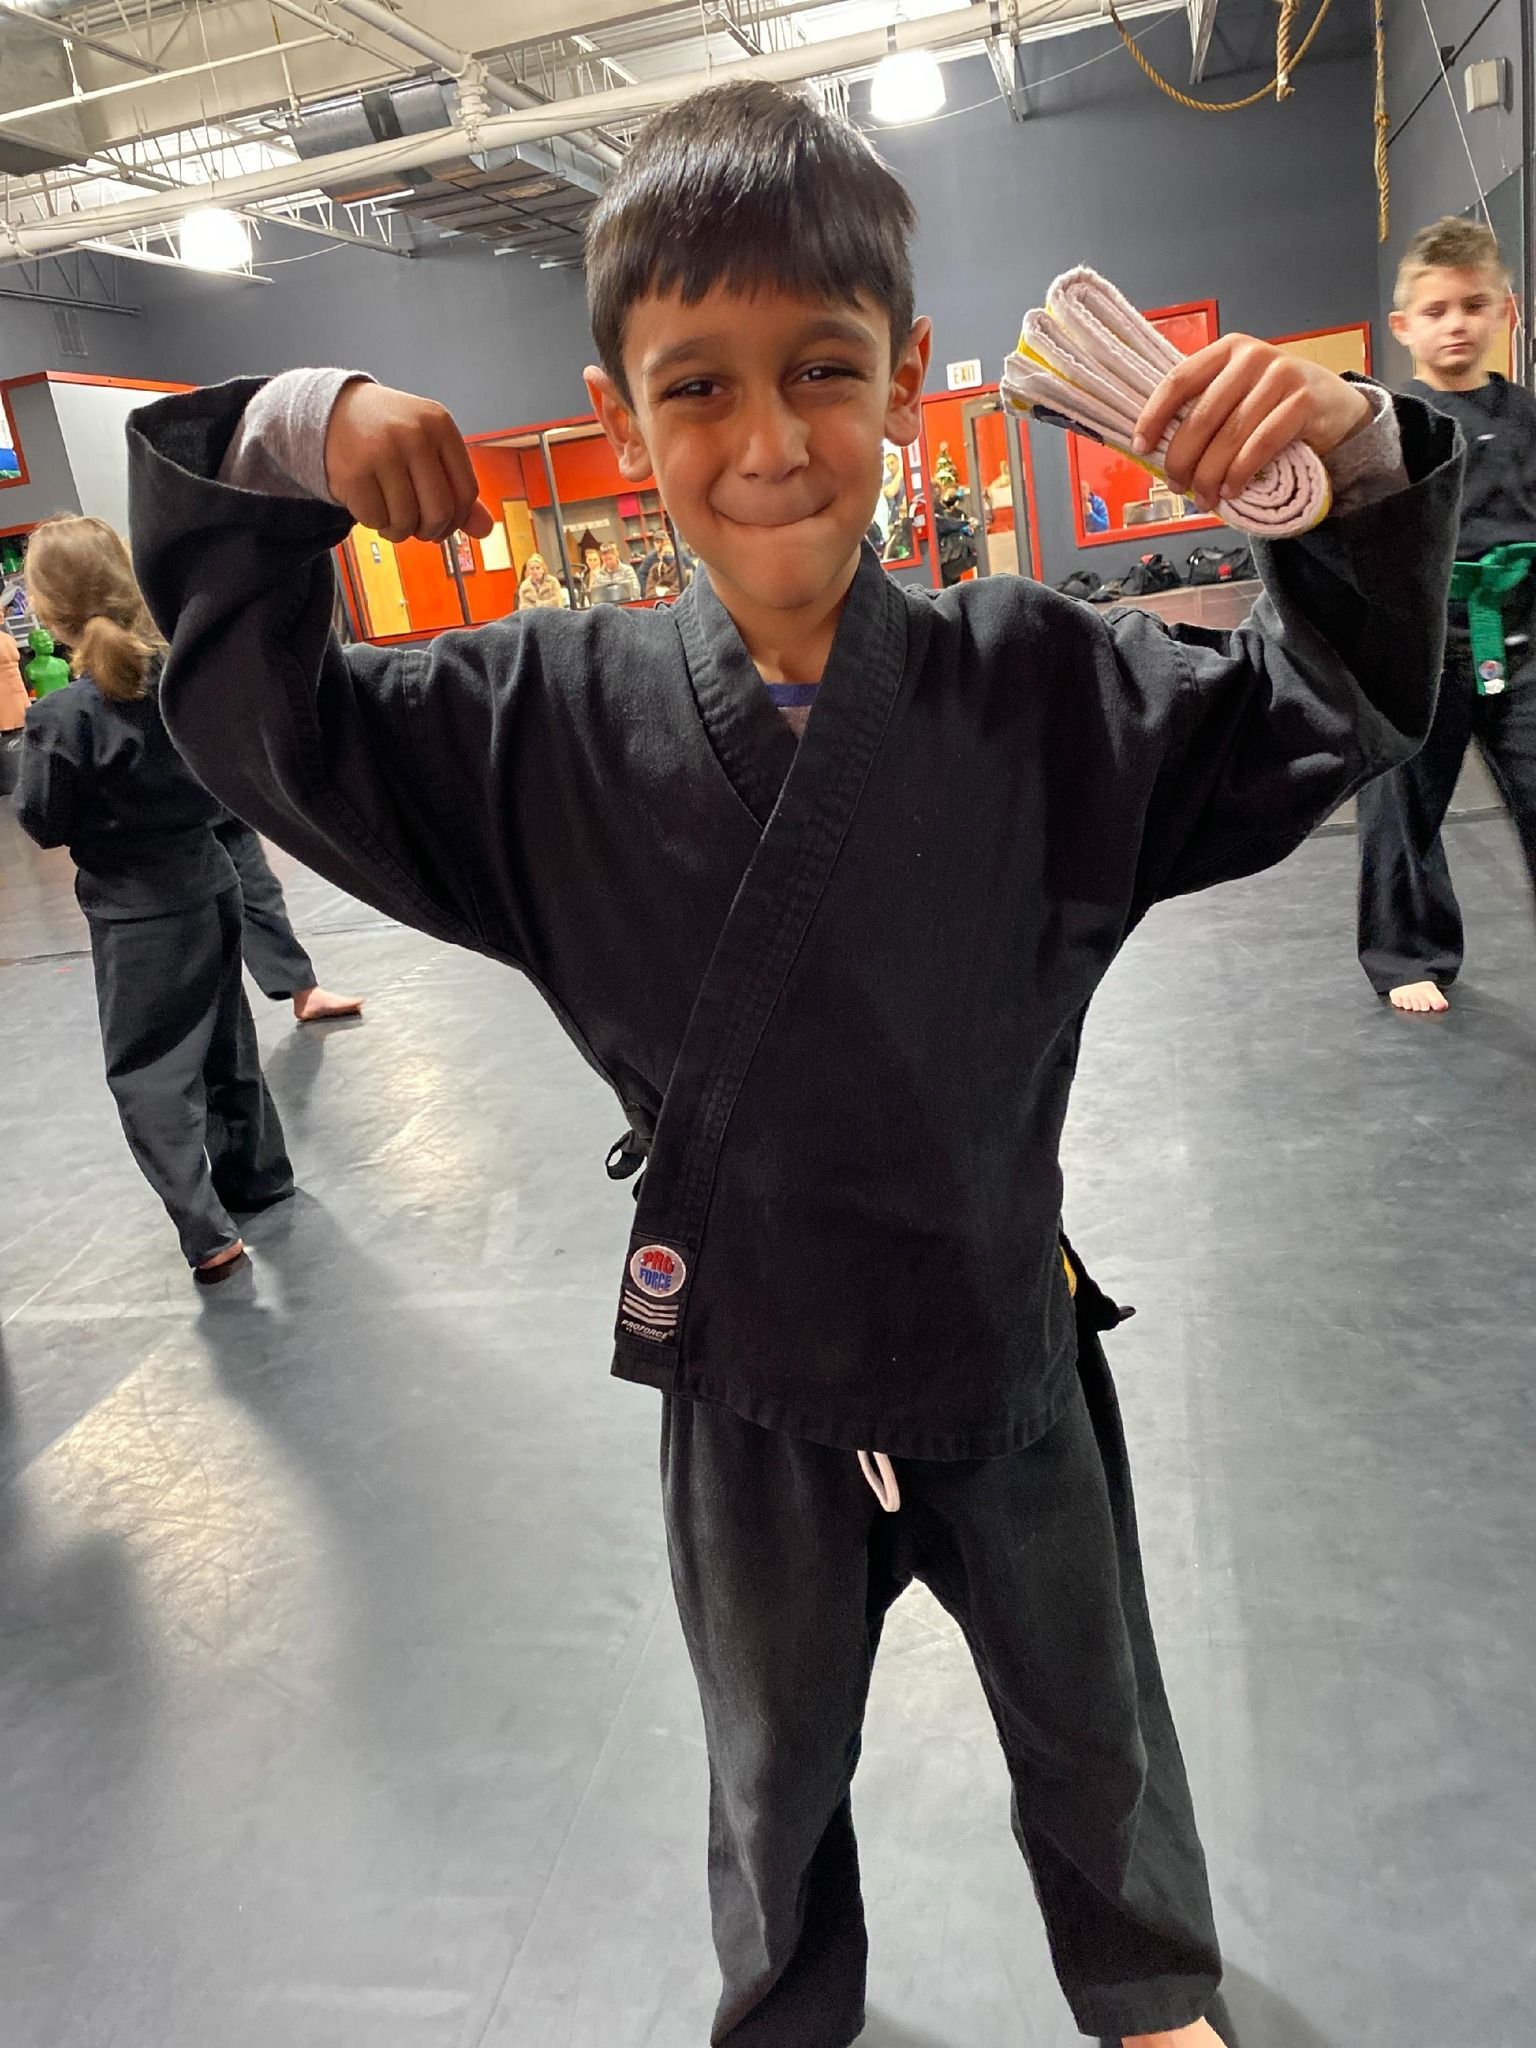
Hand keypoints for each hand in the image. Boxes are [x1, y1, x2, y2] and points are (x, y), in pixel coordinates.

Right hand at [324, 381, 493, 543]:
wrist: (334, 411)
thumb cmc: (390, 434)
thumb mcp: (429, 447)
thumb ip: (458, 486)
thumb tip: (486, 530)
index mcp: (440, 426)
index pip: (466, 492)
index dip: (457, 520)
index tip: (444, 525)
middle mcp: (414, 434)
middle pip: (439, 511)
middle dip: (430, 531)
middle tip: (417, 528)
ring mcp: (382, 451)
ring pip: (406, 520)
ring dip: (400, 531)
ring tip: (392, 517)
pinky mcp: (353, 471)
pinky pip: (376, 519)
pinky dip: (376, 523)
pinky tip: (373, 507)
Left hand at [1132, 336, 1371, 512]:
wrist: (1335, 407)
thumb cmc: (1275, 405)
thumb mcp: (1238, 395)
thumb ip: (1206, 409)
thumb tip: (1160, 451)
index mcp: (1226, 351)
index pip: (1179, 380)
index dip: (1154, 416)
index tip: (1141, 446)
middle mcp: (1251, 357)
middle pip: (1201, 416)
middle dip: (1183, 459)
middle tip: (1177, 486)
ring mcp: (1280, 376)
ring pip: (1229, 435)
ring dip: (1211, 475)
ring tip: (1204, 498)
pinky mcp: (1303, 401)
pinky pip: (1261, 444)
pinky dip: (1241, 472)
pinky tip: (1231, 490)